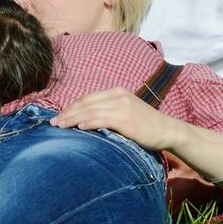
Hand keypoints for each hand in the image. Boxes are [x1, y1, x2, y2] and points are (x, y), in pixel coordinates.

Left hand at [49, 87, 183, 151]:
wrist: (169, 131)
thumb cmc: (146, 125)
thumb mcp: (127, 112)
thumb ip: (109, 112)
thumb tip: (86, 120)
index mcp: (117, 92)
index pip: (88, 98)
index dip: (71, 107)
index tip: (59, 116)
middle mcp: (118, 96)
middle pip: (86, 103)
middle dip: (67, 113)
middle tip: (53, 123)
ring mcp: (123, 107)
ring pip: (90, 111)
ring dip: (72, 119)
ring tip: (59, 126)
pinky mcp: (126, 120)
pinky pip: (102, 119)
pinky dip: (89, 122)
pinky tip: (79, 127)